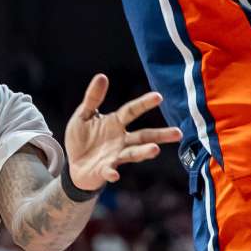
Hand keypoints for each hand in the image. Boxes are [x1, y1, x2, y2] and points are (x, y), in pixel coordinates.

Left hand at [64, 74, 182, 190]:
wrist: (72, 164)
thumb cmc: (81, 138)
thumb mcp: (83, 115)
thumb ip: (92, 98)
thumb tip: (101, 76)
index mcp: (115, 123)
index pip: (132, 111)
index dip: (144, 104)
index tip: (158, 97)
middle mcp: (120, 140)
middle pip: (144, 136)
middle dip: (160, 135)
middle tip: (178, 133)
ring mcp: (115, 156)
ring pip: (133, 154)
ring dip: (144, 152)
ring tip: (156, 149)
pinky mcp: (104, 171)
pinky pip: (109, 171)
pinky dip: (111, 173)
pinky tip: (114, 174)